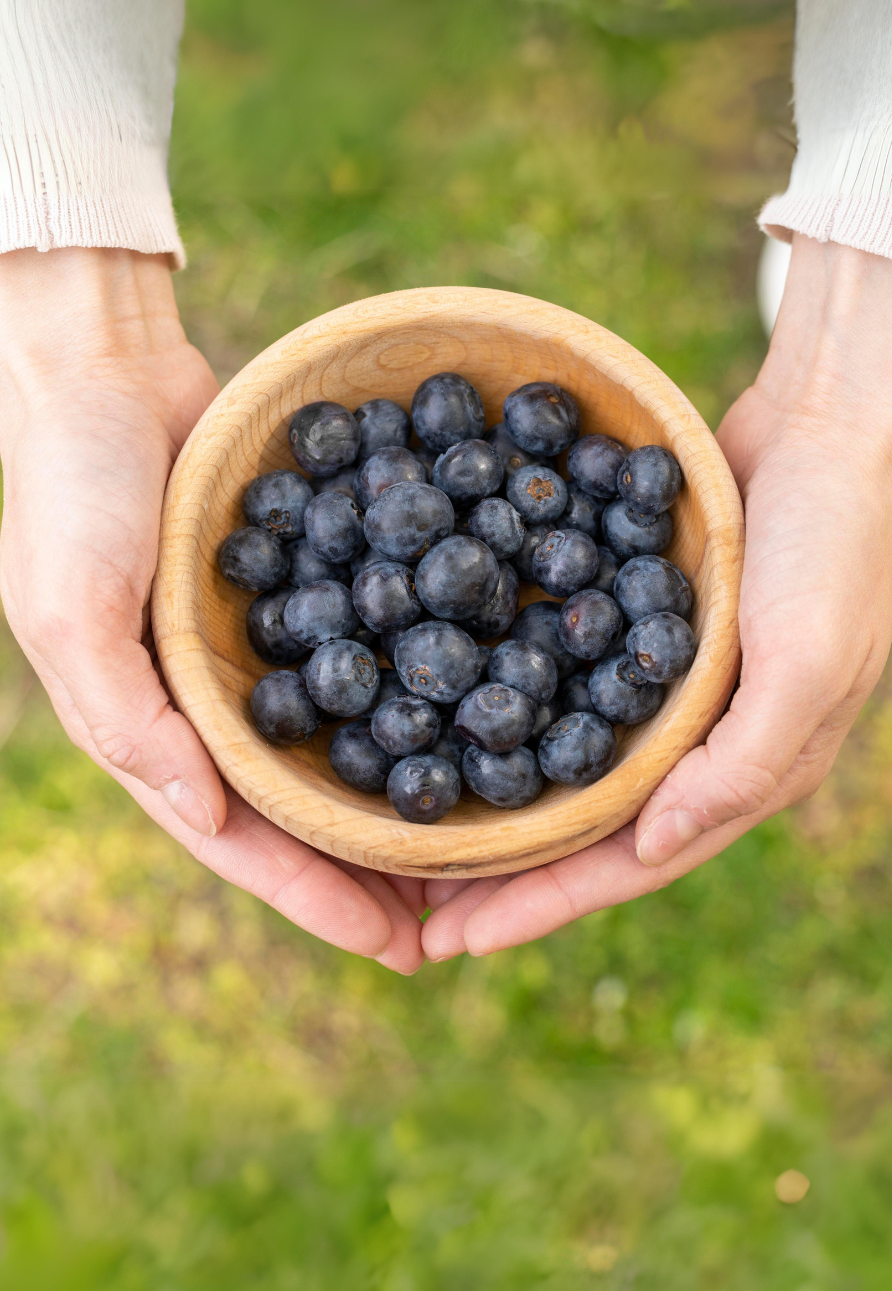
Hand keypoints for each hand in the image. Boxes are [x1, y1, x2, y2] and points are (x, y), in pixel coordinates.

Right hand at [0, 248, 422, 972]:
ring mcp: (261, 650)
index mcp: (159, 726)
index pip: (244, 838)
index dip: (317, 897)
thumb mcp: (71, 606)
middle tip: (463, 922)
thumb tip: (206, 815)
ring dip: (404, 797)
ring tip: (483, 847)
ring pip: (344, 744)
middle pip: (307, 810)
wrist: (104, 370)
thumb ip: (126, 717)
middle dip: (376, 871)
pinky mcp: (300, 587)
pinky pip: (365, 651)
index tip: (398, 947)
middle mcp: (215, 703)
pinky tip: (477, 710)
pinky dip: (414, 687)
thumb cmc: (70, 487)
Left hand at [422, 235, 891, 959]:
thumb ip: (738, 764)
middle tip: (411, 906)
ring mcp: (663, 685)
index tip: (455, 941)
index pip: (626, 862)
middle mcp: (695, 740)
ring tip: (418, 830)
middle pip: (583, 826)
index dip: (542, 904)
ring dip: (494, 798)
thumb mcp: (804, 661)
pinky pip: (562, 681)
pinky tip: (450, 707)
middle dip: (502, 872)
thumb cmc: (834, 545)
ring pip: (562, 762)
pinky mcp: (637, 626)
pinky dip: (506, 703)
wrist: (831, 428)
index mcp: (740, 769)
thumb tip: (650, 848)